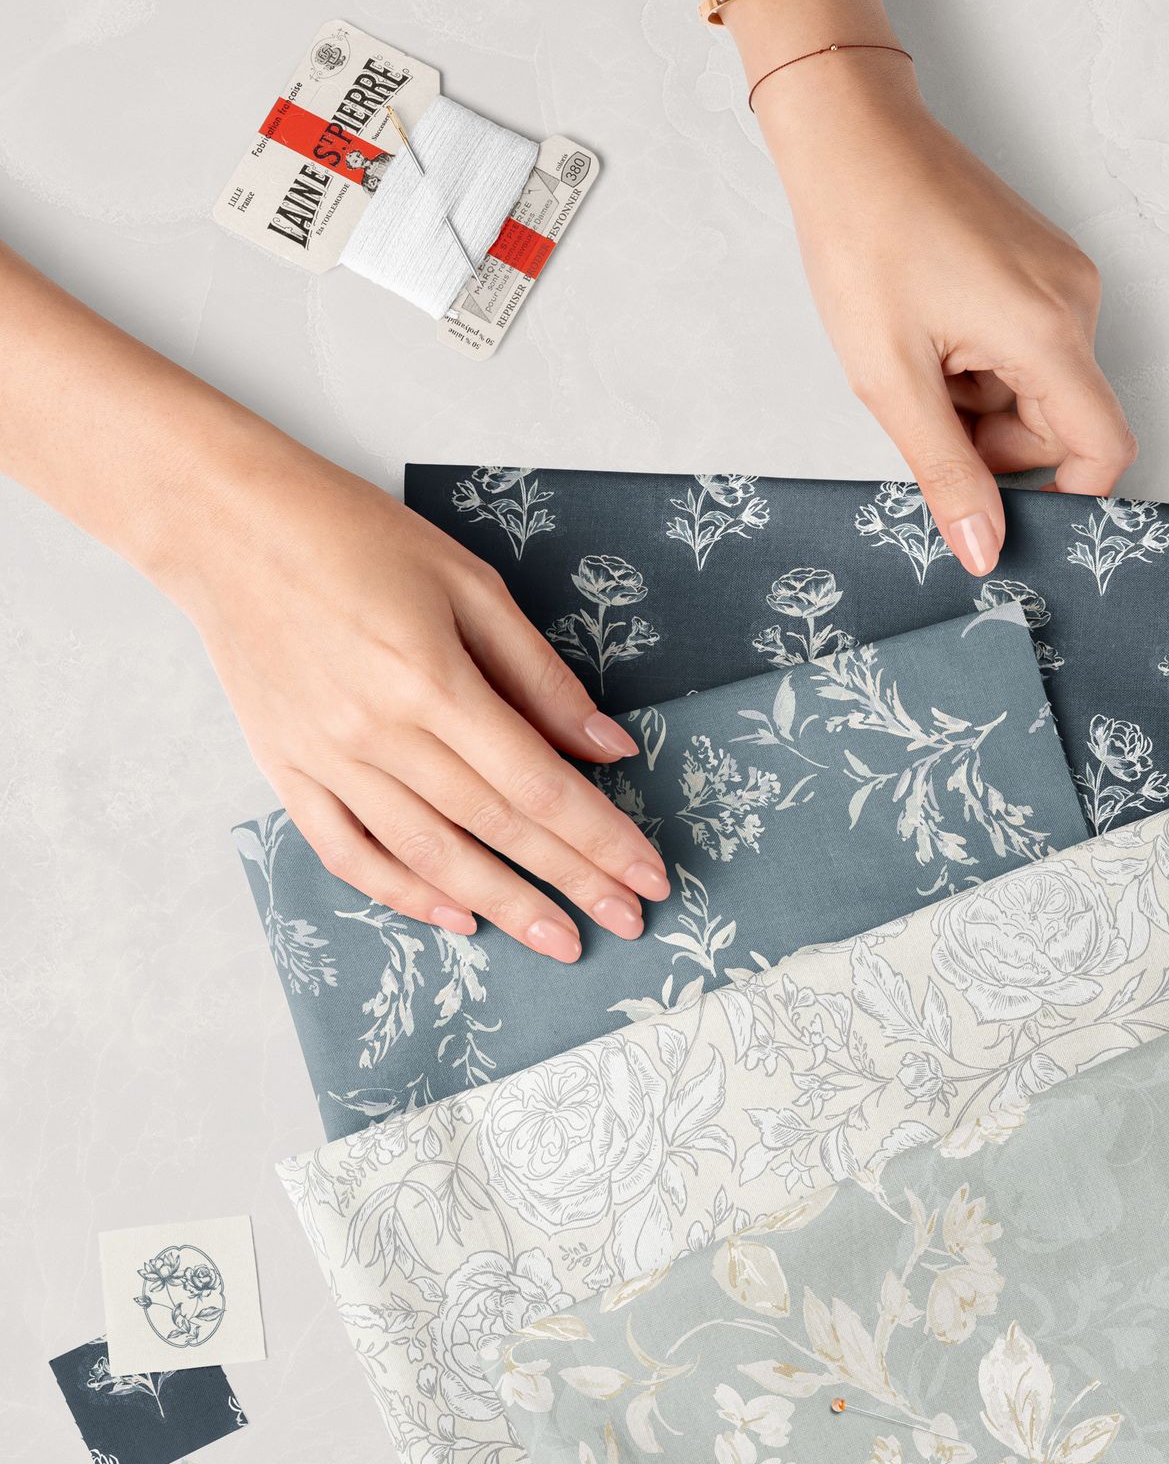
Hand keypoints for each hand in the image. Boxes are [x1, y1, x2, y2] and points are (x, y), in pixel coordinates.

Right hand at [163, 446, 668, 959]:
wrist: (225, 524)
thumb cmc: (352, 535)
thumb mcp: (467, 582)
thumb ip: (539, 674)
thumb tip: (607, 747)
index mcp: (431, 679)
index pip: (538, 784)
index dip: (600, 838)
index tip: (648, 875)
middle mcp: (379, 732)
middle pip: (496, 828)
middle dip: (571, 882)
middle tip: (627, 922)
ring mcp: (327, 759)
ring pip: (429, 855)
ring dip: (502, 905)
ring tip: (558, 939)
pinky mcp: (287, 770)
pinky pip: (349, 853)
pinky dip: (404, 893)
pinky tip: (456, 917)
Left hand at [755, 55, 1136, 573]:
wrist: (848, 135)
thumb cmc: (862, 235)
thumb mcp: (890, 378)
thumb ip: (945, 472)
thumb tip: (984, 548)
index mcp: (1048, 330)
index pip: (1104, 449)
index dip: (1066, 498)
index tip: (1007, 512)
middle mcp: (1074, 300)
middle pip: (1063, 422)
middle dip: (995, 440)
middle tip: (924, 405)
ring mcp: (1061, 277)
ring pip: (1038, 387)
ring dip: (981, 398)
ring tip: (920, 353)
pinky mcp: (1041, 264)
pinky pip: (1027, 346)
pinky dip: (982, 360)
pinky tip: (935, 327)